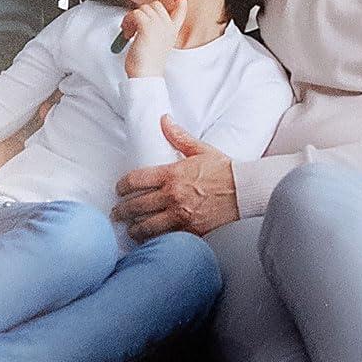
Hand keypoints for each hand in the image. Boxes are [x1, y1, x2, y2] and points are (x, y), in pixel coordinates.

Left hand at [113, 117, 237, 238]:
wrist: (244, 190)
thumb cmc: (224, 170)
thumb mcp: (201, 149)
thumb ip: (179, 136)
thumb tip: (164, 119)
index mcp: (171, 174)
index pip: (135, 180)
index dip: (122, 186)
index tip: (119, 189)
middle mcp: (172, 196)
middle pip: (136, 206)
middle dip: (122, 211)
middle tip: (116, 213)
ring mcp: (180, 215)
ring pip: (146, 227)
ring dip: (134, 229)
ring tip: (130, 230)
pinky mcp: (190, 230)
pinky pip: (165, 238)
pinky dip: (154, 241)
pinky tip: (149, 241)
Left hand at [121, 0, 179, 79]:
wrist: (146, 75)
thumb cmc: (148, 63)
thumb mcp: (156, 44)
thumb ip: (155, 30)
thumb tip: (143, 17)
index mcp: (172, 31)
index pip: (181, 12)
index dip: (181, 4)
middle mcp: (167, 26)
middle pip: (155, 5)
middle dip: (142, 12)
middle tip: (135, 26)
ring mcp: (158, 25)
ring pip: (142, 8)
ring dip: (131, 18)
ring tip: (130, 32)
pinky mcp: (147, 27)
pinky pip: (134, 14)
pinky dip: (127, 22)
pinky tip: (127, 34)